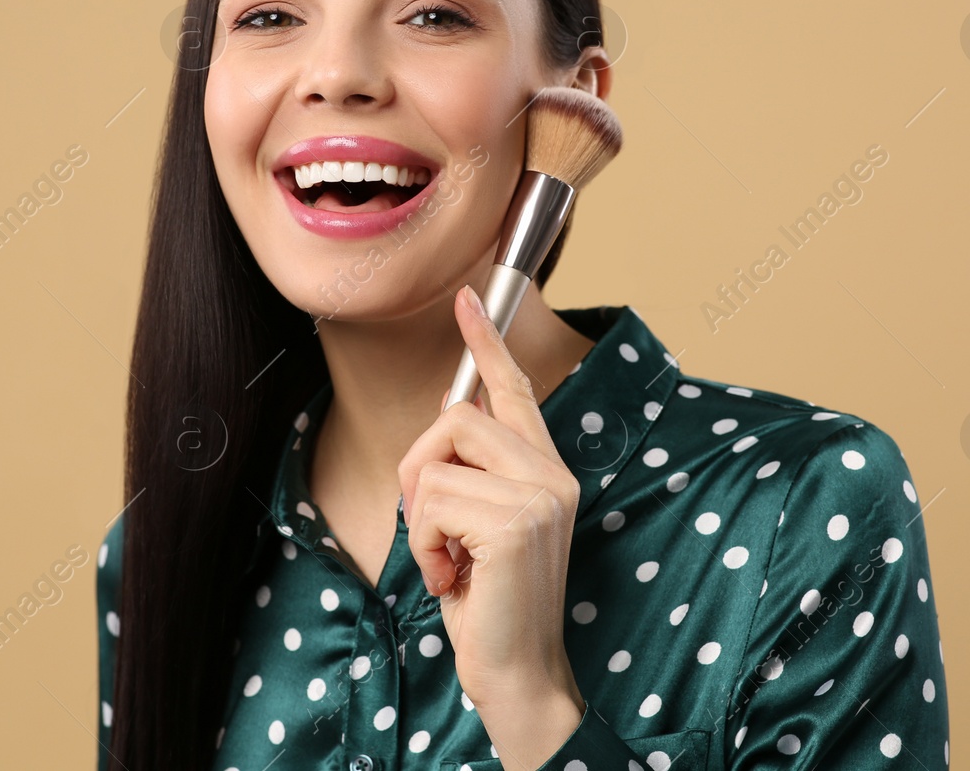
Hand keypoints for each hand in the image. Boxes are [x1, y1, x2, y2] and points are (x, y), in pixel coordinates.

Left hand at [397, 283, 584, 725]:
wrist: (518, 673)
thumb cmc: (491, 604)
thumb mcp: (477, 527)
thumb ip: (472, 472)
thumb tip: (448, 406)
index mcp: (545, 470)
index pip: (514, 390)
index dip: (488, 341)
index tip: (467, 297)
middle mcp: (551, 474)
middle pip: (453, 417)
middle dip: (418, 469)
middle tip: (430, 529)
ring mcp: (540, 496)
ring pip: (435, 462)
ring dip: (421, 520)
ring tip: (449, 562)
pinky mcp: (516, 523)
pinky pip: (433, 503)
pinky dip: (426, 547)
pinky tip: (454, 579)